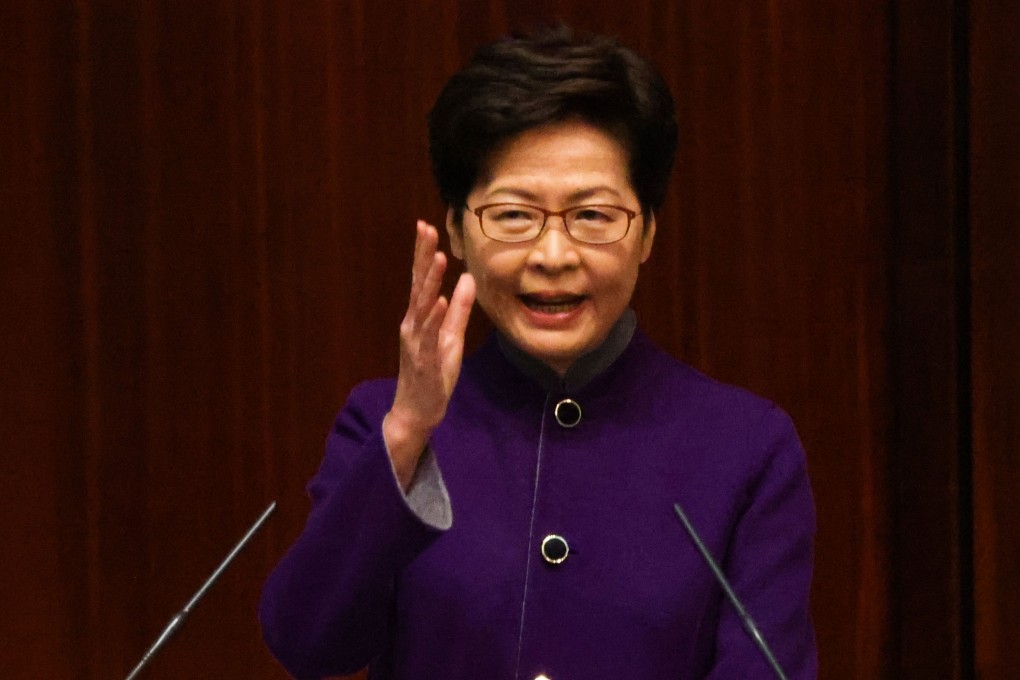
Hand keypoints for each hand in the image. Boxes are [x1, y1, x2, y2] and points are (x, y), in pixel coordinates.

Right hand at [383, 220, 474, 488]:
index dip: (423, 254)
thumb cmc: (433, 375)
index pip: (422, 280)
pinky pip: (429, 337)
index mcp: (419, 319)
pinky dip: (434, 318)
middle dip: (422, 257)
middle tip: (426, 230)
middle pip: (418, 286)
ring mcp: (416, 343)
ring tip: (438, 259)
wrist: (416, 412)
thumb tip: (467, 280)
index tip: (426, 226)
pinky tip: (440, 301)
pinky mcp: (424, 361)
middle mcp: (413, 326)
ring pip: (423, 307)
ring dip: (430, 282)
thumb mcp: (451, 338)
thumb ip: (460, 310)